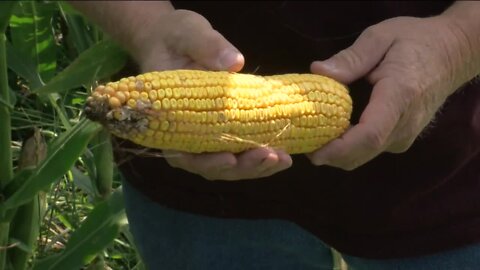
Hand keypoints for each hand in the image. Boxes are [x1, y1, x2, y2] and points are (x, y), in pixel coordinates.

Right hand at [136, 10, 292, 179]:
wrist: (174, 39)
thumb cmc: (175, 37)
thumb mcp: (188, 34)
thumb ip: (207, 47)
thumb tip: (235, 63)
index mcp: (170, 119)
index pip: (184, 154)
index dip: (207, 162)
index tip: (230, 158)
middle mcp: (186, 135)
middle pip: (212, 166)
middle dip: (242, 166)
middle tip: (271, 156)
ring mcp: (206, 135)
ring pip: (229, 164)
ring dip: (256, 166)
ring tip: (283, 159)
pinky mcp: (224, 129)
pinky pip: (240, 150)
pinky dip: (260, 154)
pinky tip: (283, 153)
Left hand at [307, 14, 478, 169]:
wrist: (452, 54)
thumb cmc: (415, 41)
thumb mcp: (381, 37)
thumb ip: (350, 58)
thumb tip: (318, 71)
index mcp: (399, 96)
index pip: (370, 134)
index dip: (340, 149)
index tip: (314, 153)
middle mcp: (404, 124)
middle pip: (362, 152)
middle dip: (329, 155)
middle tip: (300, 142)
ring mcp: (405, 135)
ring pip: (364, 156)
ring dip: (336, 153)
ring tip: (311, 136)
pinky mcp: (402, 138)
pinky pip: (370, 150)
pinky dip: (348, 148)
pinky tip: (332, 133)